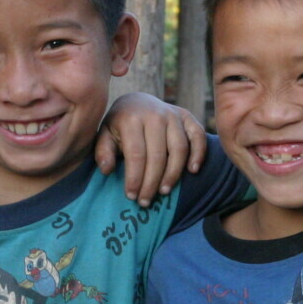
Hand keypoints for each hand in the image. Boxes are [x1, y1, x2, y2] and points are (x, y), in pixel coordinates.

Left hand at [95, 92, 207, 207]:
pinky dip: (199, 153)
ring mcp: (173, 114)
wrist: (138, 102)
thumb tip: (107, 170)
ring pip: (179, 149)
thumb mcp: (105, 134)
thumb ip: (103, 151)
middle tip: (146, 201)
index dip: (135, 178)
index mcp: (131, 118)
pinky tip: (192, 171)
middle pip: (157, 155)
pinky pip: (198, 136)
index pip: (136, 154)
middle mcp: (155, 115)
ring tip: (164, 192)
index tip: (131, 195)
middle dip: (152, 182)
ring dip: (173, 174)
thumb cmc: (120, 124)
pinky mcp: (187, 117)